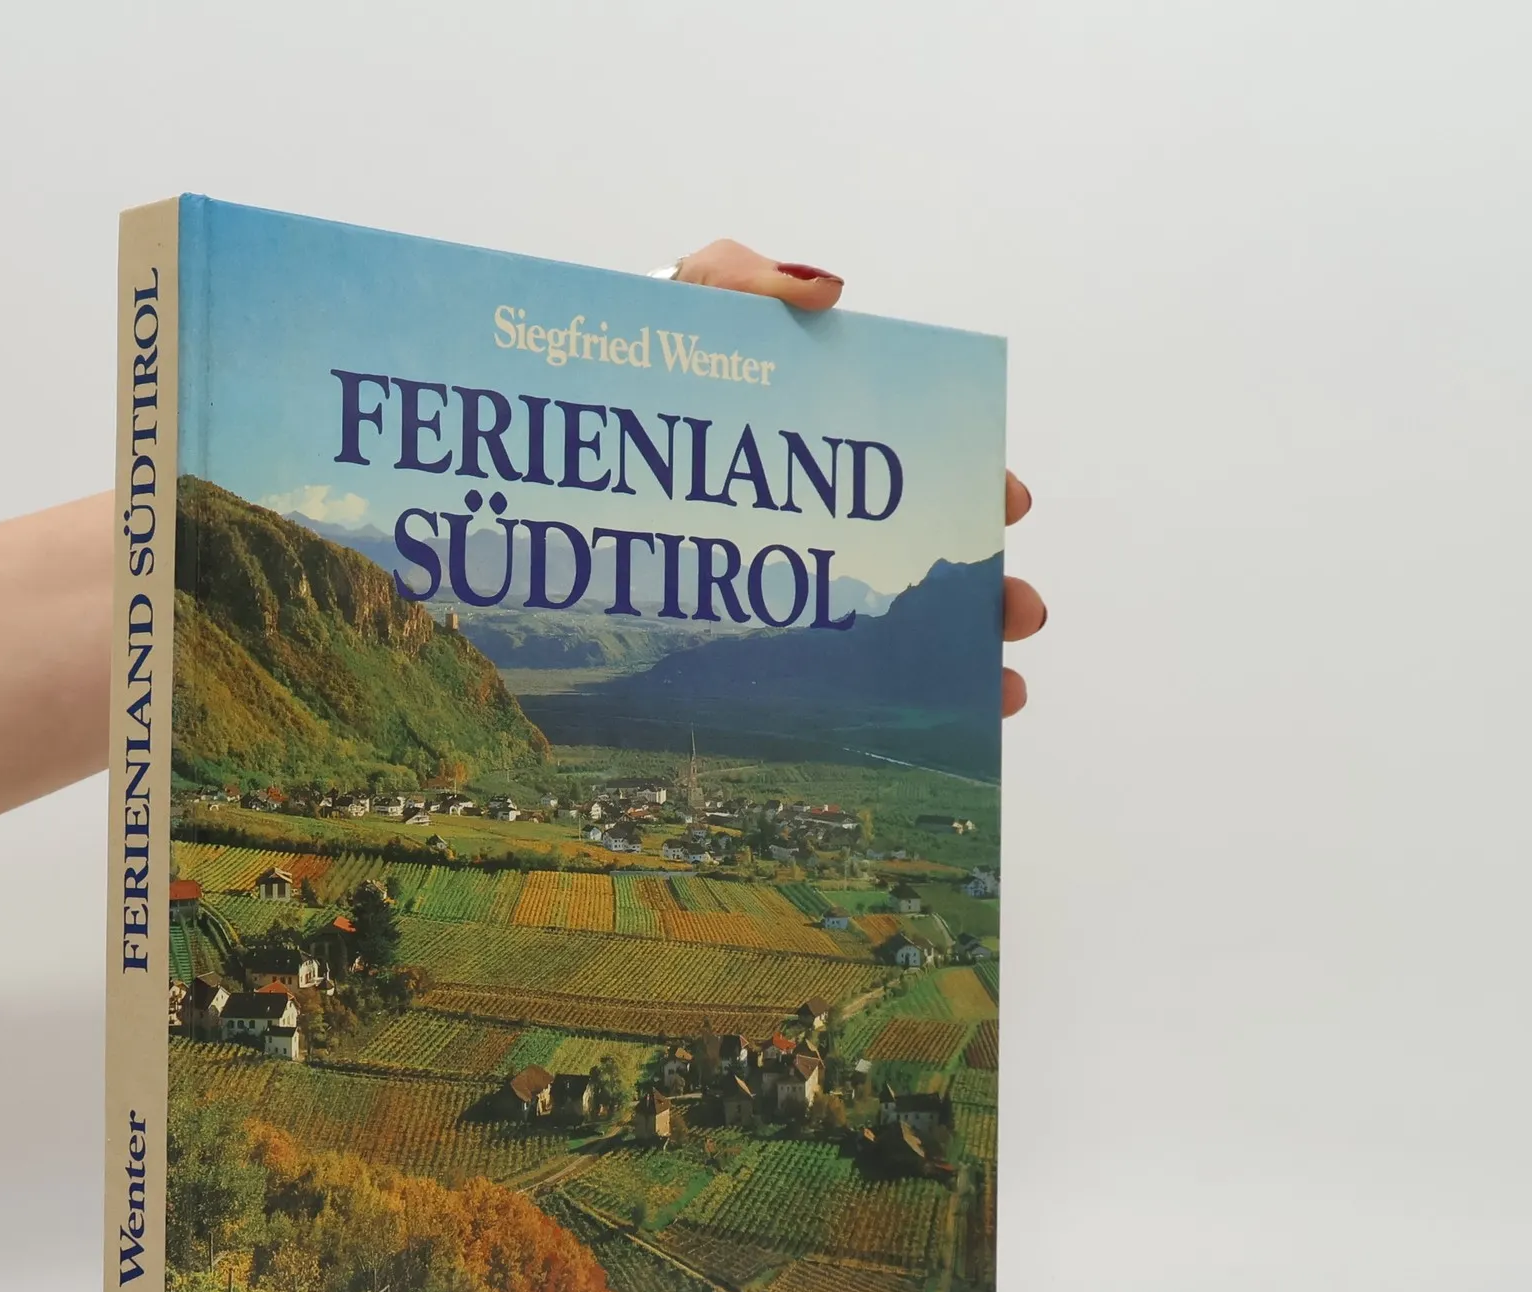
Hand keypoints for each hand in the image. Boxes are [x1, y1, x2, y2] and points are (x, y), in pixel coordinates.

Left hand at [675, 239, 1041, 715]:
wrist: (551, 436)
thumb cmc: (635, 364)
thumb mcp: (685, 304)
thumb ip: (743, 280)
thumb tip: (829, 295)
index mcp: (824, 441)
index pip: (916, 469)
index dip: (968, 489)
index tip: (1005, 506)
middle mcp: (818, 515)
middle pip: (920, 558)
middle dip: (985, 589)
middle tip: (1016, 611)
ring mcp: (780, 578)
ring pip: (890, 631)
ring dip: (957, 661)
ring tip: (1000, 692)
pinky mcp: (734, 634)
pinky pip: (814, 677)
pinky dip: (874, 708)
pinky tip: (926, 736)